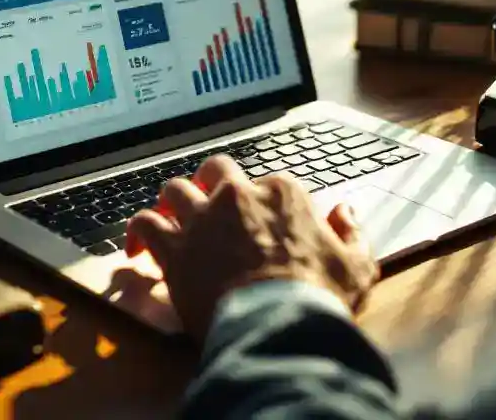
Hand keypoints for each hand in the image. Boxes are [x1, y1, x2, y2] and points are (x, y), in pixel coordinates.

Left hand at [125, 155, 378, 340]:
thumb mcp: (357, 265)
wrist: (278, 326)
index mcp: (282, 193)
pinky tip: (137, 248)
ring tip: (172, 216)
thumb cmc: (319, 298)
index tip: (260, 222)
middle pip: (215, 170)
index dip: (261, 201)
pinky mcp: (174, 249)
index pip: (266, 181)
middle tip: (209, 200)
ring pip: (174, 190)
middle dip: (210, 182)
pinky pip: (145, 224)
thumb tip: (345, 212)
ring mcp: (202, 219)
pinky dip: (138, 232)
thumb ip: (352, 233)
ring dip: (172, 201)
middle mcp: (238, 195)